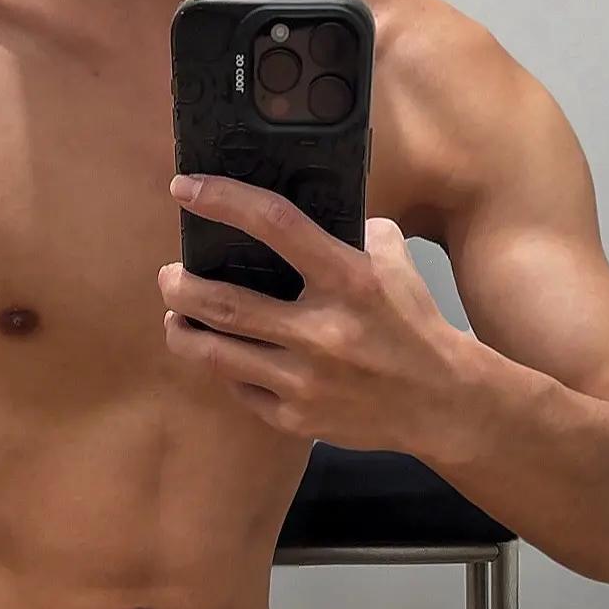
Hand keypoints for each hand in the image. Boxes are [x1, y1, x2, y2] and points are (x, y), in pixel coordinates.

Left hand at [160, 174, 475, 450]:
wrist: (440, 402)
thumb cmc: (412, 326)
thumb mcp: (393, 263)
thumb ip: (348, 233)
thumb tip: (300, 214)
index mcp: (348, 280)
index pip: (274, 224)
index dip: (222, 200)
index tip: (186, 189)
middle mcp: (322, 331)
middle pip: (224, 304)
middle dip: (181, 287)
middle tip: (168, 276)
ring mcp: (306, 381)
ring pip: (218, 355)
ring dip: (184, 332)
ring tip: (175, 317)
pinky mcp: (297, 419)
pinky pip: (242, 390)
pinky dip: (227, 370)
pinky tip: (224, 356)